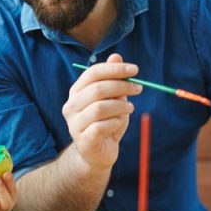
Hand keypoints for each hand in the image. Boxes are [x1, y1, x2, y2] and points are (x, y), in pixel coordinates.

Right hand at [62, 54, 141, 170]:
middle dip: (122, 86)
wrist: (97, 153)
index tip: (135, 70)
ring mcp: (75, 124)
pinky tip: (120, 123)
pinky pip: (102, 126)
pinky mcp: (84, 140)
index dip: (115, 69)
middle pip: (97, 89)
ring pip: (100, 108)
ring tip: (130, 108)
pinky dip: (116, 122)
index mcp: (77, 91)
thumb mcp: (112, 98)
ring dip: (121, 106)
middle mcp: (71, 106)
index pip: (93, 73)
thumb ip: (113, 79)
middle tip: (139, 88)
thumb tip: (116, 56)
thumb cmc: (106, 122)